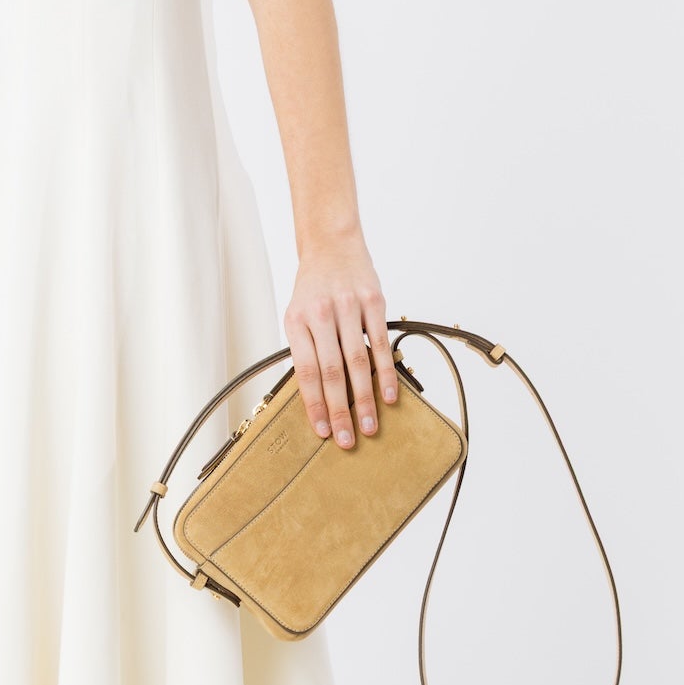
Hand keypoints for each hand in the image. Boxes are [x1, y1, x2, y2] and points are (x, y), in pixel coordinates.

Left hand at [282, 228, 396, 448]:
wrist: (332, 244)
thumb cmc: (312, 289)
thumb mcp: (296, 316)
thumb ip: (305, 352)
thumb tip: (316, 398)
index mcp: (296, 321)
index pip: (305, 371)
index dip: (314, 404)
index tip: (323, 431)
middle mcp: (320, 314)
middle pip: (331, 371)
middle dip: (340, 410)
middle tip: (347, 439)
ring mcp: (348, 306)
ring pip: (357, 361)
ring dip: (365, 399)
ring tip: (369, 426)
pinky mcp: (373, 301)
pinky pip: (380, 342)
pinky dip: (384, 372)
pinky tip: (388, 395)